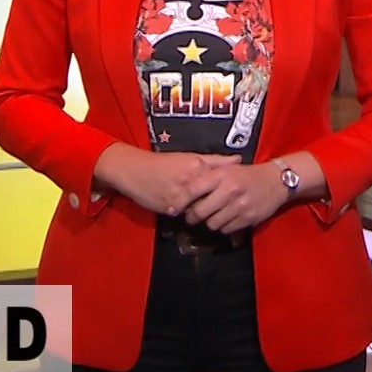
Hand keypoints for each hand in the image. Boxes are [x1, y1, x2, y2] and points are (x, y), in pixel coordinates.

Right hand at [94, 146, 238, 216]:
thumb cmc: (162, 163)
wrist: (133, 169)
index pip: (221, 180)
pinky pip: (185, 214)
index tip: (237, 193)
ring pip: (201, 208)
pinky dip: (190, 214)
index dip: (230, 189)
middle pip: (213, 196)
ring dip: (205, 211)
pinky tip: (191, 213)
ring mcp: (180, 194)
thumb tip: (238, 160)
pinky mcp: (170, 207)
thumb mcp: (189, 157)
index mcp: (197, 165)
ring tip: (211, 212)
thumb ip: (215, 160)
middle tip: (226, 206)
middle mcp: (190, 180)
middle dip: (220, 203)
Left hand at [180, 161, 294, 232]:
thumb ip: (207, 178)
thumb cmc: (246, 175)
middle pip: (200, 211)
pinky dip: (223, 226)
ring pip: (212, 223)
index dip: (180, 201)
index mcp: (221, 175)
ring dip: (209, 222)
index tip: (173, 208)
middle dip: (193, 216)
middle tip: (192, 216)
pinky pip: (226, 229)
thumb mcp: (227, 169)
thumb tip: (183, 192)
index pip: (193, 190)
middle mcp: (229, 189)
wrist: (276, 181)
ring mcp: (239, 205)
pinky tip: (227, 218)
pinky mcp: (247, 218)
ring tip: (213, 216)